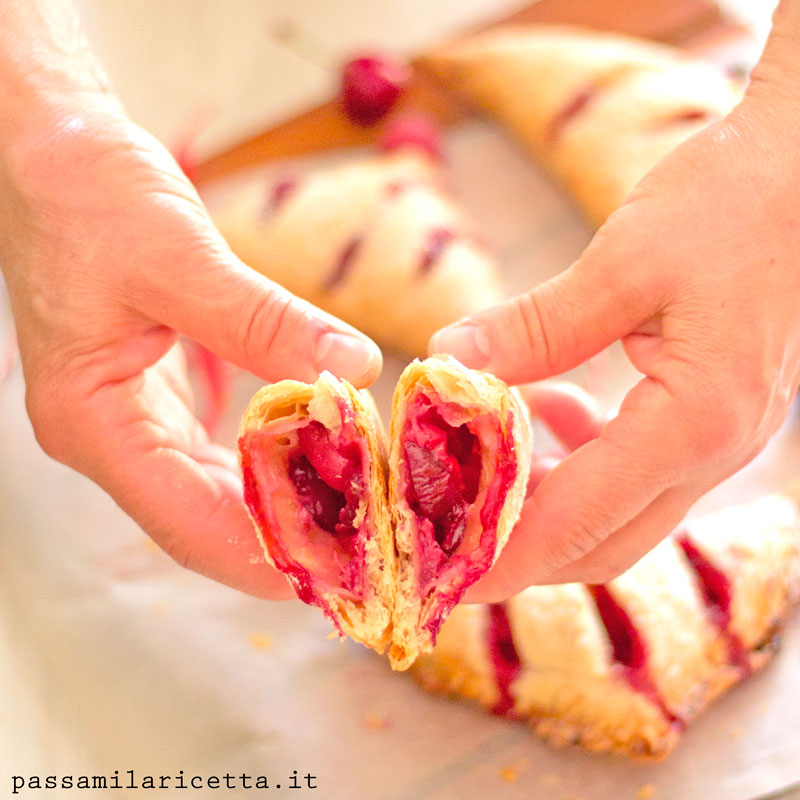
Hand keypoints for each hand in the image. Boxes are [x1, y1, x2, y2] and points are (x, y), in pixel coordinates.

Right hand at [0, 109, 381, 598]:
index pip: (183, 520)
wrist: (52, 151)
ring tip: (356, 528)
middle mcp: (108, 436)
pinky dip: (270, 465)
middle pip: (201, 521)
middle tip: (364, 561)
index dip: (261, 556)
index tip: (335, 574)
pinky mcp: (159, 398)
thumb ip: (266, 322)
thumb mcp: (180, 257)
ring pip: (213, 494)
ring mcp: (132, 422)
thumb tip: (354, 371)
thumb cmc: (89, 195)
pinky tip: (322, 468)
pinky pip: (218, 453)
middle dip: (282, 546)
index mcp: (91, 420)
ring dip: (281, 512)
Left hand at [432, 94, 799, 595]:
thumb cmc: (733, 203)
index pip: (580, 522)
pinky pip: (637, 469)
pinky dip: (581, 459)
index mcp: (694, 423)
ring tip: (488, 457)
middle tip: (448, 528)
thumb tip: (447, 362)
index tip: (444, 577)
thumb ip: (532, 327)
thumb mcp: (621, 263)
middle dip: (519, 547)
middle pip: (602, 542)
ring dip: (547, 501)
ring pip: (619, 513)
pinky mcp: (710, 417)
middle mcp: (713, 450)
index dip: (504, 558)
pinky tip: (551, 409)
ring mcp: (718, 439)